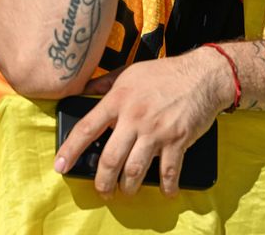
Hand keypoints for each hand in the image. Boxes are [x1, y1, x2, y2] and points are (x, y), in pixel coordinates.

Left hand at [55, 48, 233, 198]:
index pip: (87, 128)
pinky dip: (166, 186)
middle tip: (103, 190)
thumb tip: (83, 90)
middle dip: (103, 181)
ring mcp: (156, 131)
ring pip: (134, 170)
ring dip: (128, 187)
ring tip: (127, 191)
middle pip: (110, 159)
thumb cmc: (166, 72)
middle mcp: (134, 117)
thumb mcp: (131, 71)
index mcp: (119, 99)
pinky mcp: (177, 140)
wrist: (204, 74)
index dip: (70, 149)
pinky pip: (168, 171)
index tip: (61, 166)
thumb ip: (105, 82)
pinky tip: (165, 192)